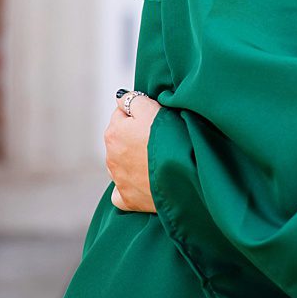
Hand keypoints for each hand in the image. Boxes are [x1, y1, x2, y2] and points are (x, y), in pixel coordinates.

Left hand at [105, 92, 159, 212]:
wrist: (185, 173)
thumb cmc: (169, 139)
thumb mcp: (151, 108)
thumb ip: (132, 100)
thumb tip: (120, 97)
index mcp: (113, 133)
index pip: (121, 114)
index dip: (140, 113)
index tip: (155, 118)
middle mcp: (111, 157)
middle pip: (121, 140)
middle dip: (134, 137)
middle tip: (159, 139)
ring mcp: (119, 180)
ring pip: (120, 165)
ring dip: (132, 160)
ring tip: (155, 160)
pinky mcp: (128, 200)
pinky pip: (121, 193)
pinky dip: (129, 186)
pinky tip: (142, 182)